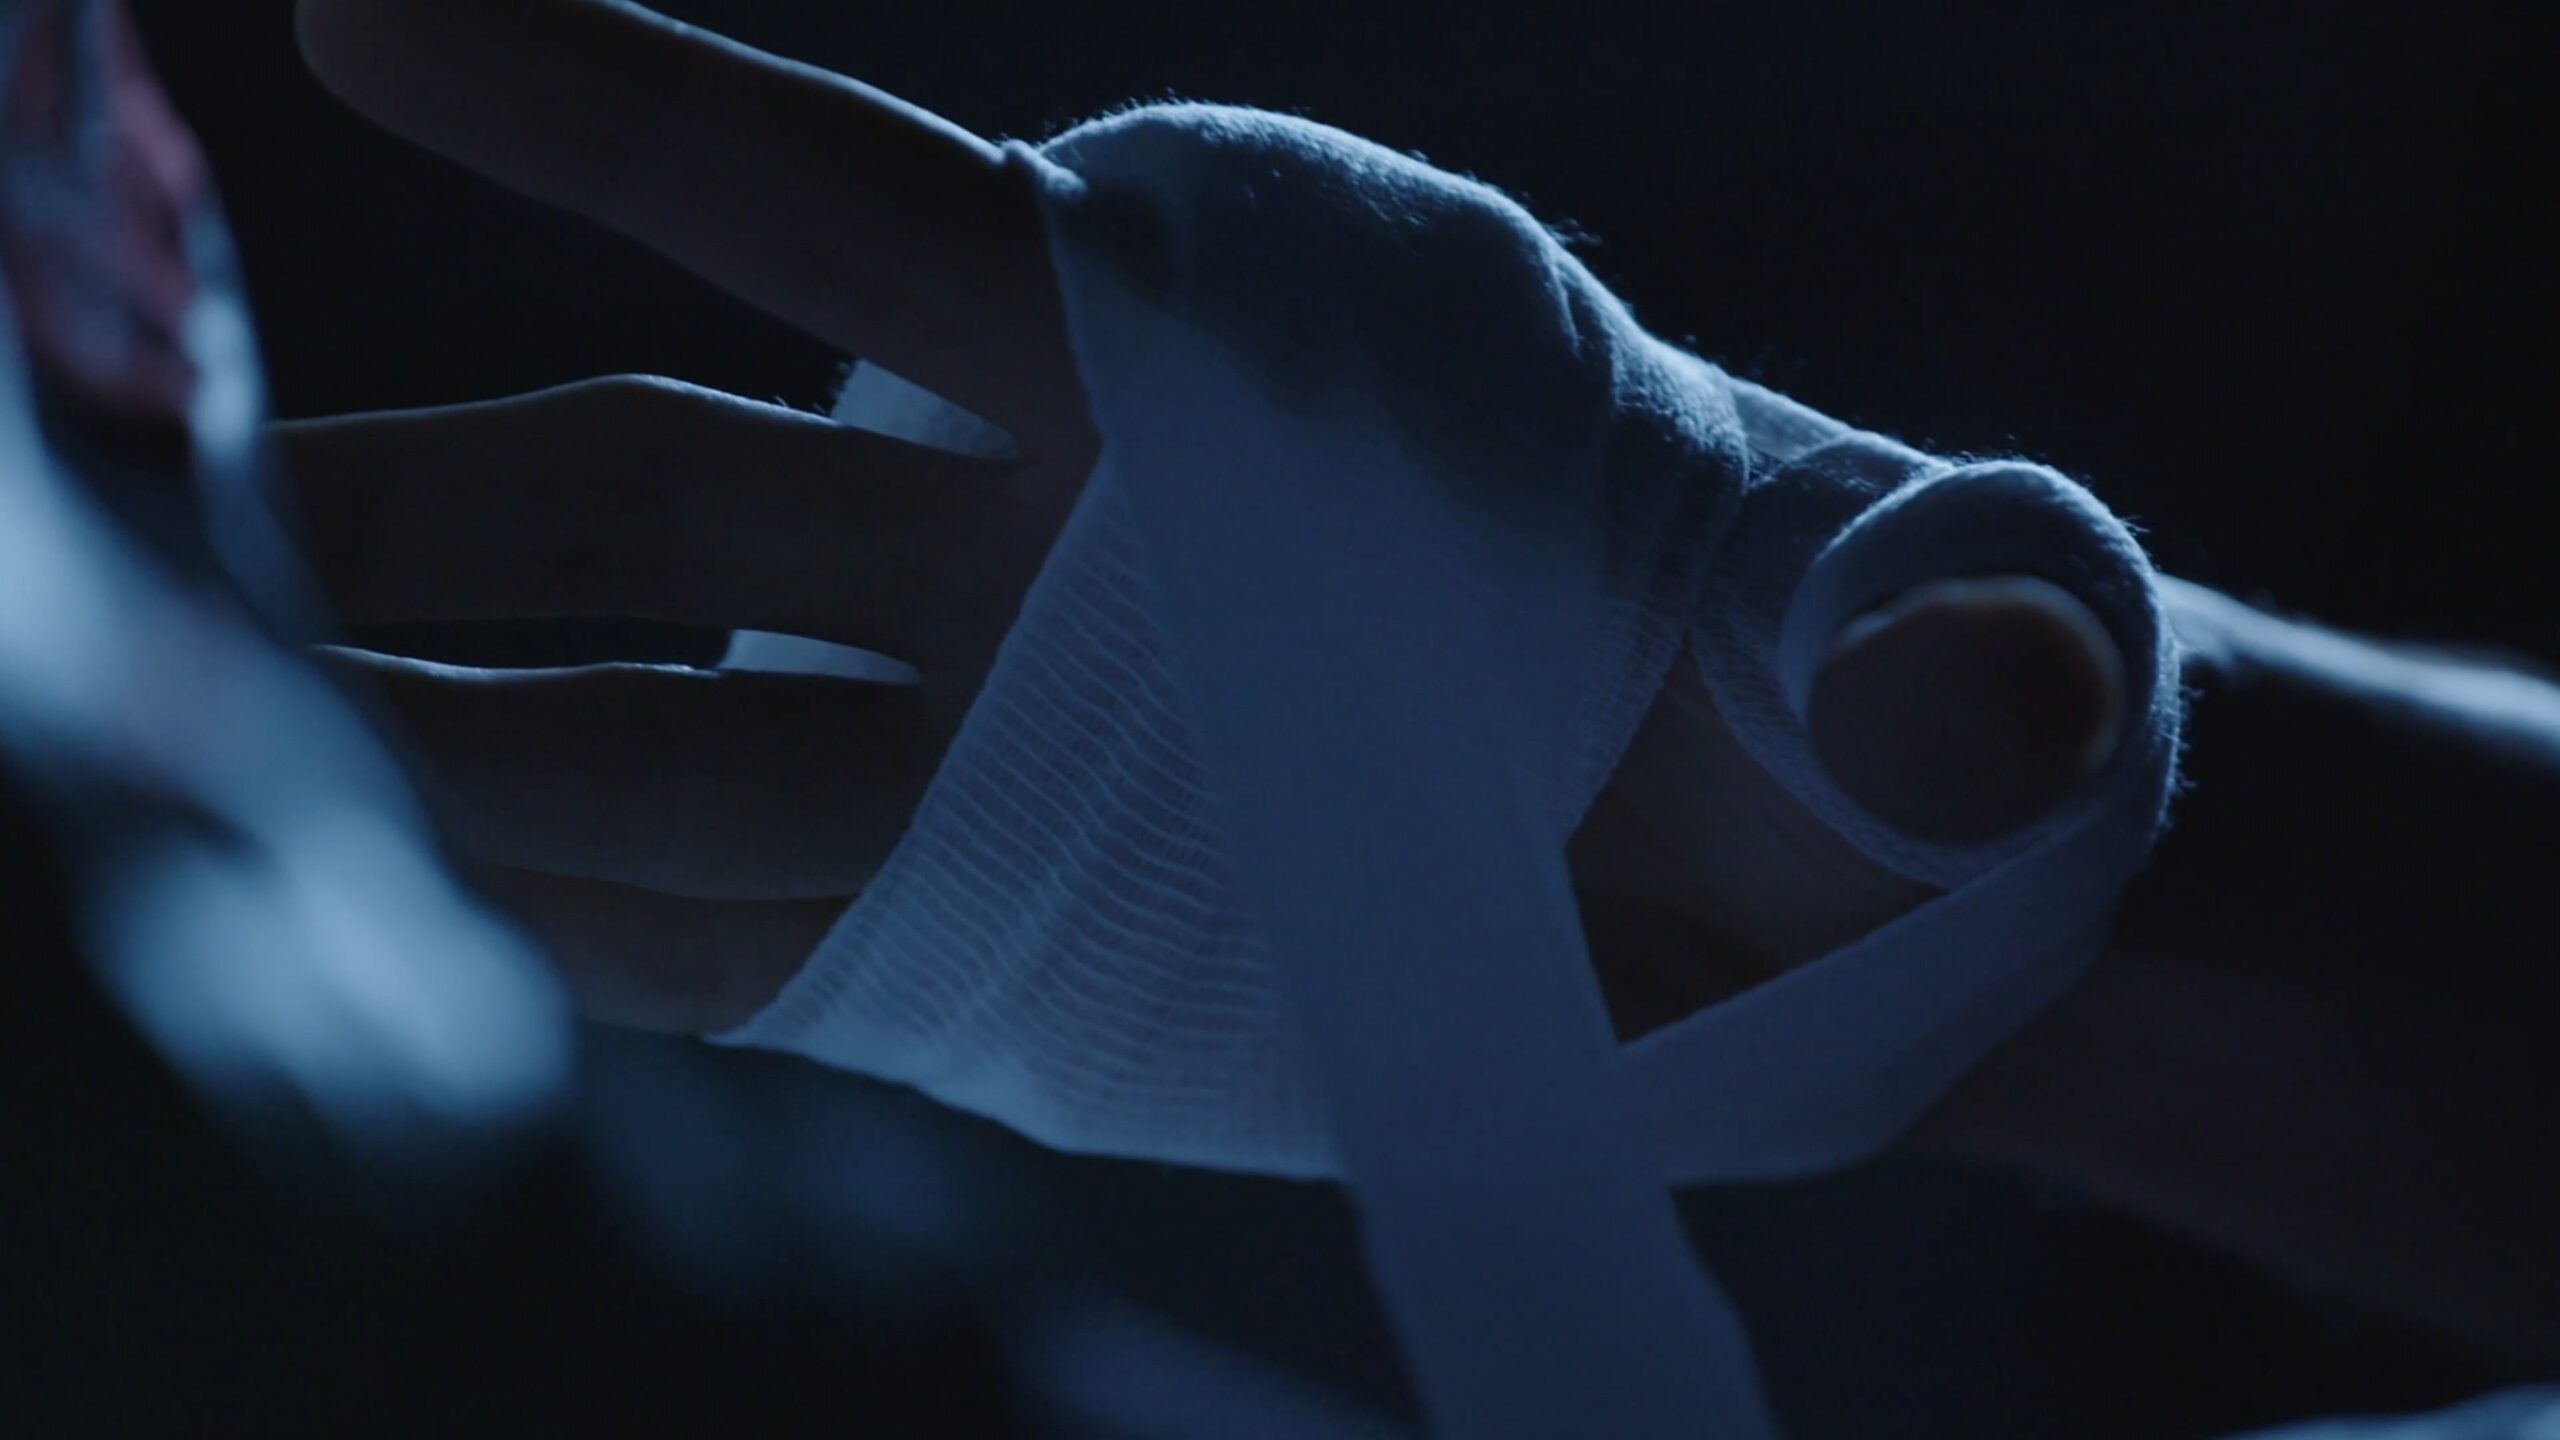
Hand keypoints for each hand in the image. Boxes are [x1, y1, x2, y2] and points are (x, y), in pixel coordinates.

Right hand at [281, 0, 2124, 1038]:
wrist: (1792, 890)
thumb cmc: (1850, 703)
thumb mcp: (1921, 645)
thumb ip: (1931, 641)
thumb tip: (1998, 679)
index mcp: (1226, 387)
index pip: (882, 228)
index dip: (627, 119)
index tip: (367, 6)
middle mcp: (1046, 542)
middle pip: (664, 499)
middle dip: (425, 516)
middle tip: (168, 514)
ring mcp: (991, 743)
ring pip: (653, 730)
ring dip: (441, 752)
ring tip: (238, 768)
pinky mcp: (987, 926)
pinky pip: (734, 920)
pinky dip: (575, 942)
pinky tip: (433, 956)